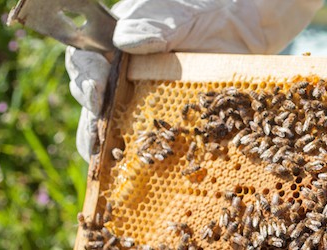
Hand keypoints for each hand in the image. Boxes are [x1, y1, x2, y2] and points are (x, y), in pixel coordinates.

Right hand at [67, 0, 320, 161]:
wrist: (242, 30)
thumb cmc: (204, 14)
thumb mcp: (180, 14)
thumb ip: (156, 24)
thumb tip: (126, 42)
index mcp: (114, 44)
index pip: (85, 60)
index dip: (85, 75)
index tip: (96, 87)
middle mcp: (120, 75)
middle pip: (90, 98)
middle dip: (91, 114)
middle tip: (99, 121)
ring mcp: (139, 99)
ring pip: (110, 124)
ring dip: (104, 141)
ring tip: (103, 153)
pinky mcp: (165, 119)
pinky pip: (145, 140)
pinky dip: (137, 154)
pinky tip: (133, 165)